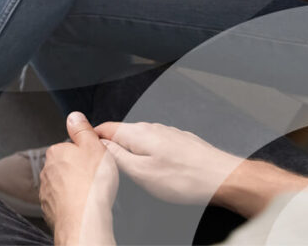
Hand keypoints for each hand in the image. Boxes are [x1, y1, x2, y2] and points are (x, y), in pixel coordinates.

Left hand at [41, 112, 118, 243]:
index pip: (70, 148)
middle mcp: (47, 170)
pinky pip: (61, 201)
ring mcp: (47, 190)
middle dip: (78, 171)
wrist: (84, 219)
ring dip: (74, 187)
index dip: (85, 155)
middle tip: (94, 179)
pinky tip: (82, 206)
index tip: (94, 163)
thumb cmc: (91, 185)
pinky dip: (71, 203)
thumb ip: (83, 130)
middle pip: (66, 166)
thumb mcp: (94, 147)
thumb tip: (74, 116)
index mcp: (56, 152)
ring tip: (90, 194)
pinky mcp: (49, 208)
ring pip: (63, 184)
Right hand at [96, 121, 243, 204]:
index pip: (103, 128)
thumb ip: (116, 157)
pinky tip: (153, 168)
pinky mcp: (179, 142)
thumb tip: (98, 145)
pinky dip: (147, 154)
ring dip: (129, 151)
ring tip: (128, 169)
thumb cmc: (185, 179)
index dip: (90, 138)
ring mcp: (167, 133)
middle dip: (110, 146)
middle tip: (106, 165)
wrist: (224, 178)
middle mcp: (151, 128)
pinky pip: (154, 144)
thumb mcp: (140, 173)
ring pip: (138, 139)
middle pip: (120, 133)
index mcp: (137, 133)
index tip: (84, 148)